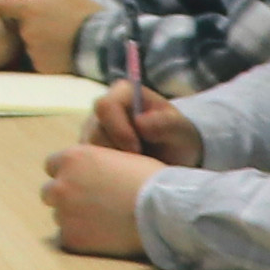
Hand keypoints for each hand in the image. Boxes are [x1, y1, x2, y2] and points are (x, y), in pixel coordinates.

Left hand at [0, 0, 99, 69]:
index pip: (1, 7)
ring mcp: (32, 51)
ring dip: (37, 39)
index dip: (6, 6)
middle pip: (17, 26)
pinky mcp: (41, 66)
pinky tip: (60, 50)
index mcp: (28, 11)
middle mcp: (26, 32)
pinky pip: (37, 58)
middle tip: (51, 22)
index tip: (14, 7)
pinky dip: (45, 54)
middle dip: (29, 23)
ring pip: (28, 42)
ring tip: (58, 37)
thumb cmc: (81, 13)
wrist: (102, 41)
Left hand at [39, 143, 164, 261]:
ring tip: (105, 221)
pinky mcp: (71, 239)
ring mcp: (64, 214)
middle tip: (91, 205)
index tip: (83, 182)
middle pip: (50, 192)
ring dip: (76, 218)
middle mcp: (61, 185)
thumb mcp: (118, 157)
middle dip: (66, 197)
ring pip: (61, 216)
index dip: (68, 173)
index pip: (52, 165)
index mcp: (72, 158)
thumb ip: (94, 164)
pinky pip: (71, 239)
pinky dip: (84, 239)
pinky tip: (107, 236)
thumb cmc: (151, 180)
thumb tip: (87, 173)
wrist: (164, 211)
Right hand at [89, 80, 207, 165]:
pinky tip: (127, 176)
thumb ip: (165, 124)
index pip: (106, 106)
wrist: (172, 158)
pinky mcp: (88, 153)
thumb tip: (140, 122)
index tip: (137, 149)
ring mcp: (92, 131)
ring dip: (113, 166)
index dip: (118, 130)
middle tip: (140, 165)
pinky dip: (108, 176)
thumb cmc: (177, 138)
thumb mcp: (181, 132)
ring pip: (89, 153)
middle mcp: (103, 109)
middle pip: (95, 132)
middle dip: (117, 153)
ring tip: (136, 169)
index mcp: (124, 93)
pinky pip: (89, 167)